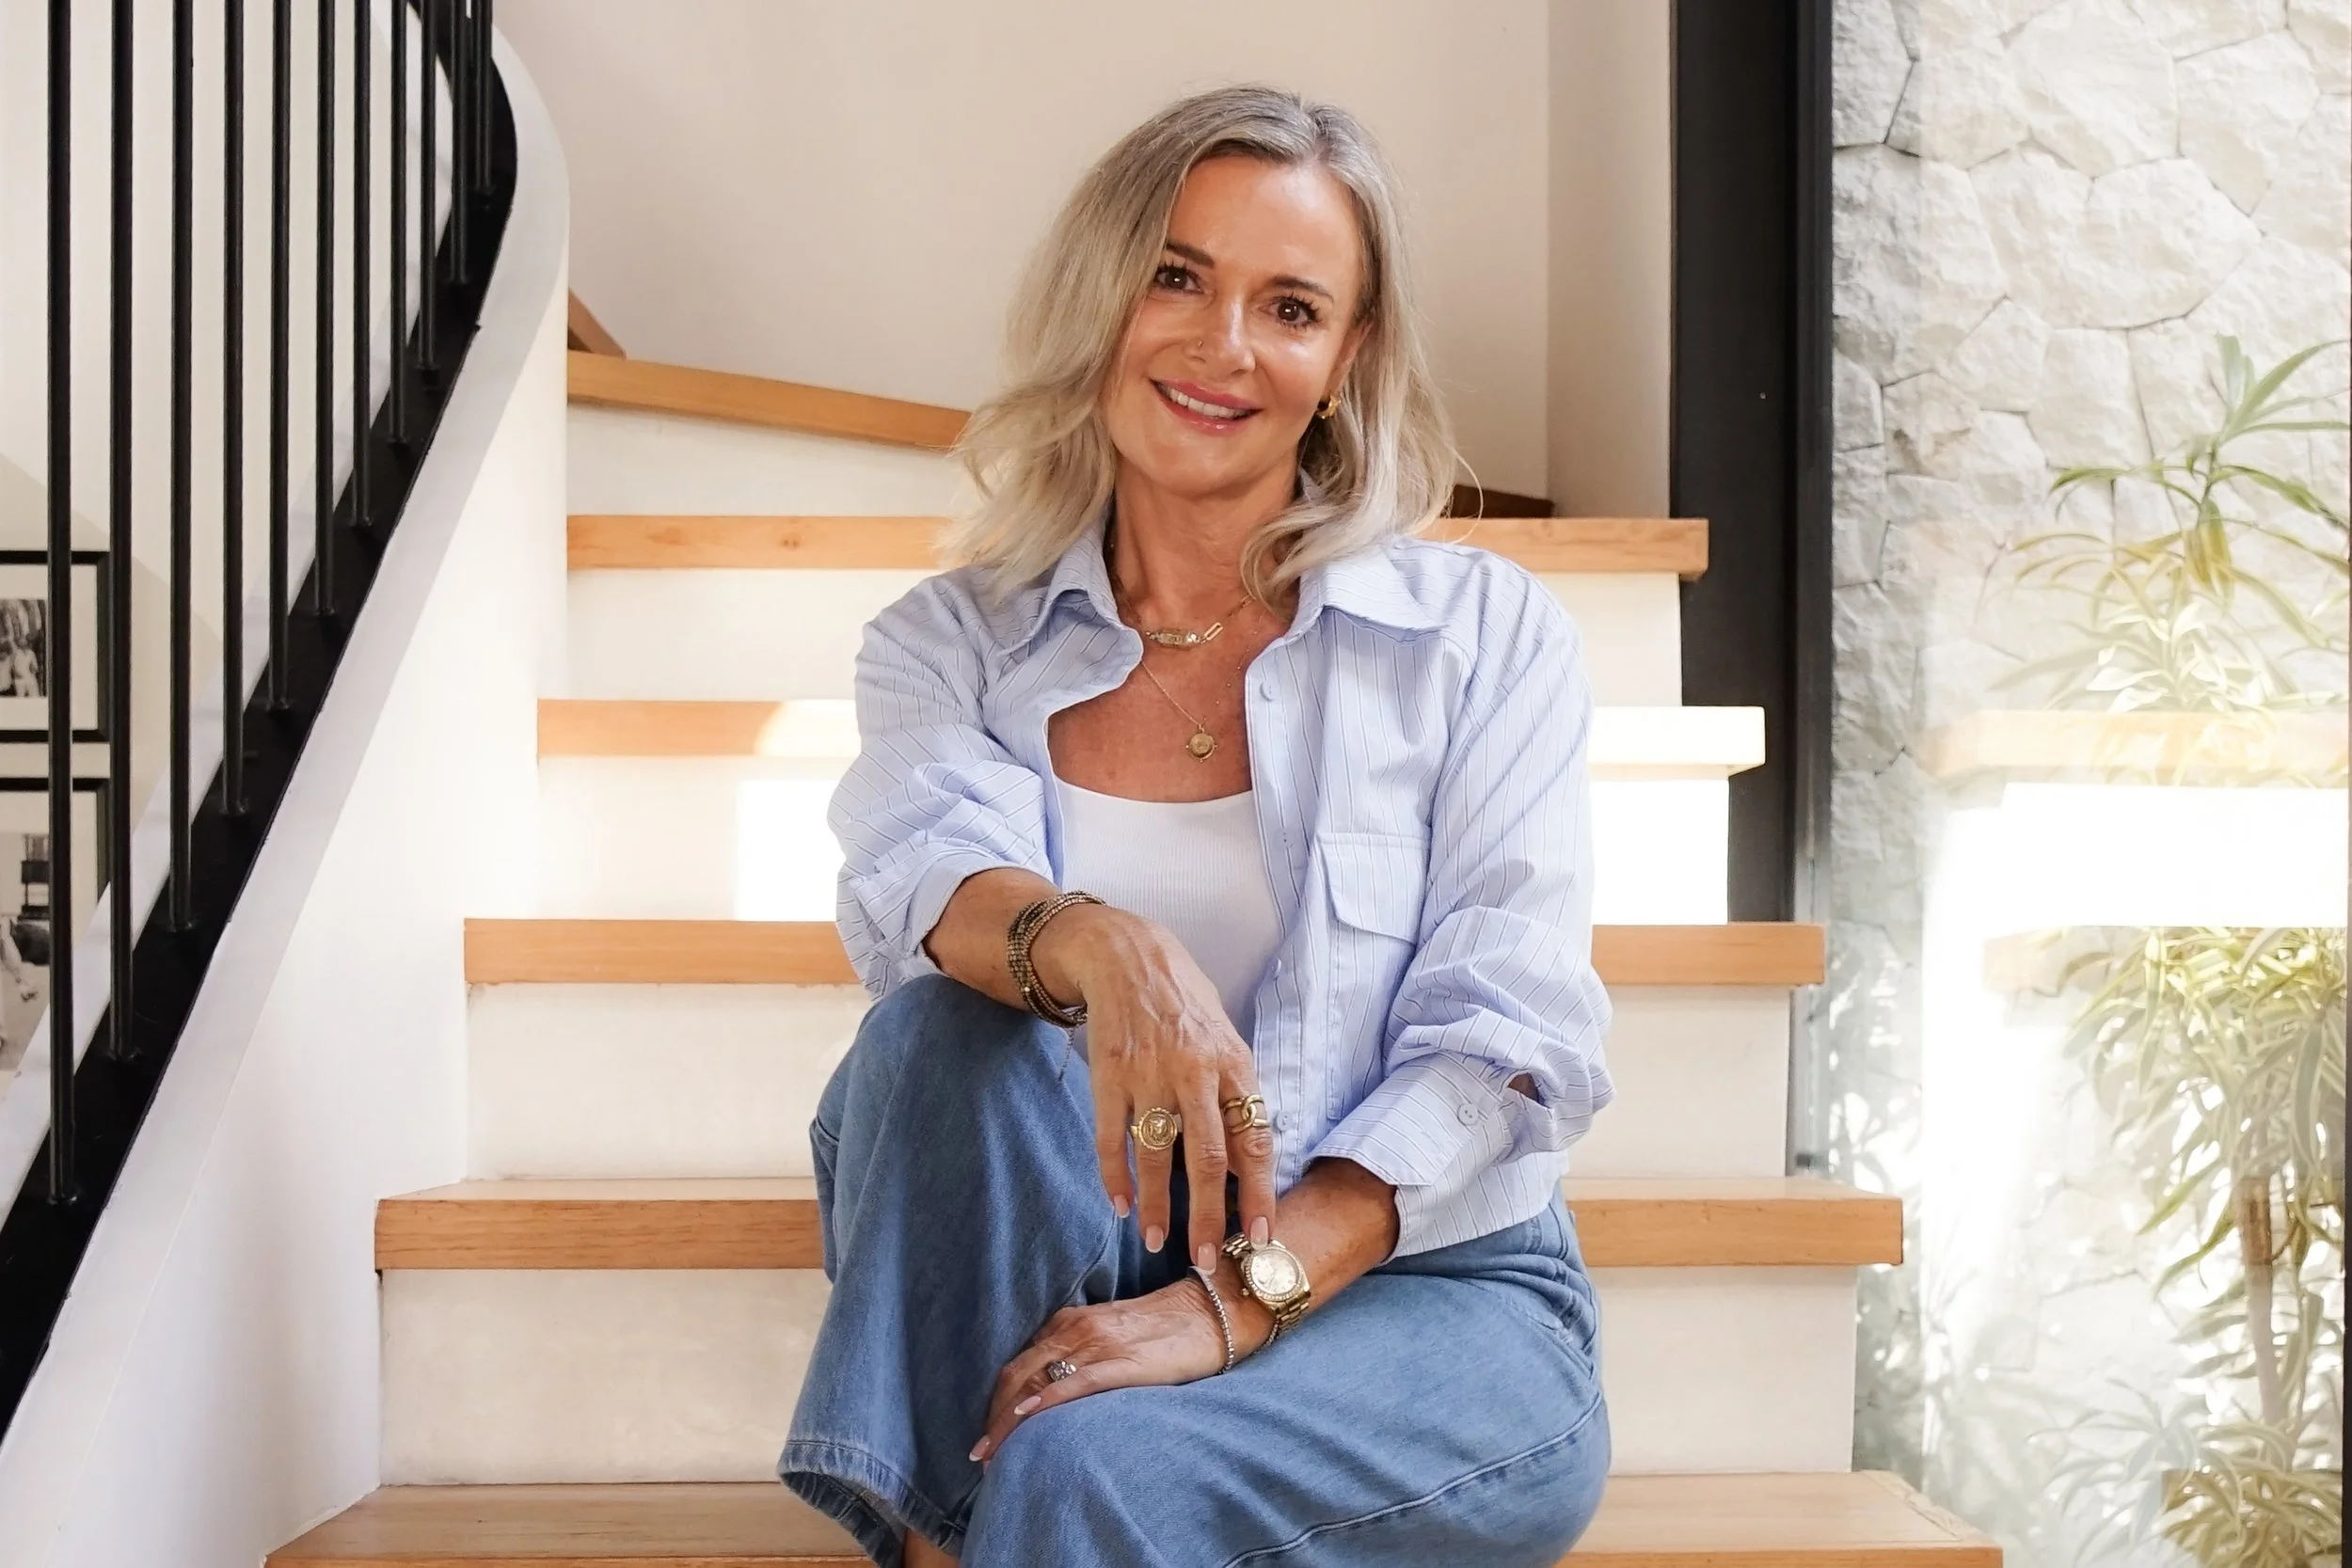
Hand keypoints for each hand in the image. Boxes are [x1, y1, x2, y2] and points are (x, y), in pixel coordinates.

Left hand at [969, 1269, 1270, 1462]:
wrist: (1213, 1310)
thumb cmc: (1164, 1328)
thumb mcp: (1111, 1335)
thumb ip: (1080, 1353)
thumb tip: (1050, 1390)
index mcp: (1069, 1322)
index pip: (1019, 1364)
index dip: (996, 1401)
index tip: (985, 1432)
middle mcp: (1075, 1328)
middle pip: (1017, 1375)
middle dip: (993, 1416)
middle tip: (980, 1453)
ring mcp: (1098, 1344)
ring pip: (1038, 1381)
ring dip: (1009, 1420)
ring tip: (994, 1453)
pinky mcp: (1124, 1362)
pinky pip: (1077, 1381)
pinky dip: (1047, 1399)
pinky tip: (1029, 1417)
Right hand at [1033, 906, 1276, 1268]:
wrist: (1126, 956)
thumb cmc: (1184, 1002)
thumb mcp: (1225, 1036)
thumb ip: (1235, 1093)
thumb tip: (1246, 1160)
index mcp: (1233, 1064)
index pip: (1253, 1140)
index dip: (1258, 1193)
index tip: (1261, 1235)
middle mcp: (1194, 1071)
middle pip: (1206, 1157)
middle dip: (1207, 1215)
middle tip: (1206, 1258)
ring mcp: (1149, 1074)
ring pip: (1155, 1154)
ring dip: (1156, 1204)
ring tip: (1157, 1240)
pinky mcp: (1108, 1075)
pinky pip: (1111, 1136)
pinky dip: (1113, 1175)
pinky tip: (1118, 1205)